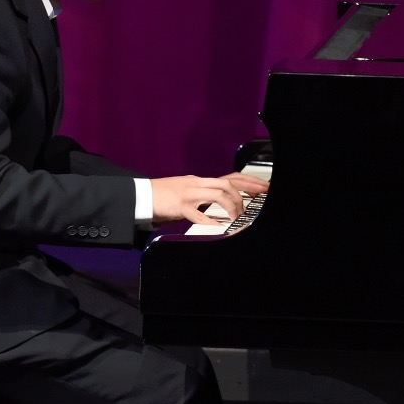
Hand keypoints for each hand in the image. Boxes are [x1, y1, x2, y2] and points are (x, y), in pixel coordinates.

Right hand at [150, 172, 269, 225]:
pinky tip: (219, 226)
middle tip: (260, 199)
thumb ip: (202, 196)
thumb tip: (219, 206)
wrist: (140, 195)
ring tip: (236, 217)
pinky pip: (198, 214)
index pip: (229, 177)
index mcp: (200, 181)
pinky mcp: (179, 206)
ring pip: (218, 194)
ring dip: (231, 207)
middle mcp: (197, 184)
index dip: (249, 182)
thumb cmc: (162, 196)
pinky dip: (211, 221)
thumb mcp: (186, 191)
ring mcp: (188, 194)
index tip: (264, 188)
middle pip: (228, 183)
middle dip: (247, 191)